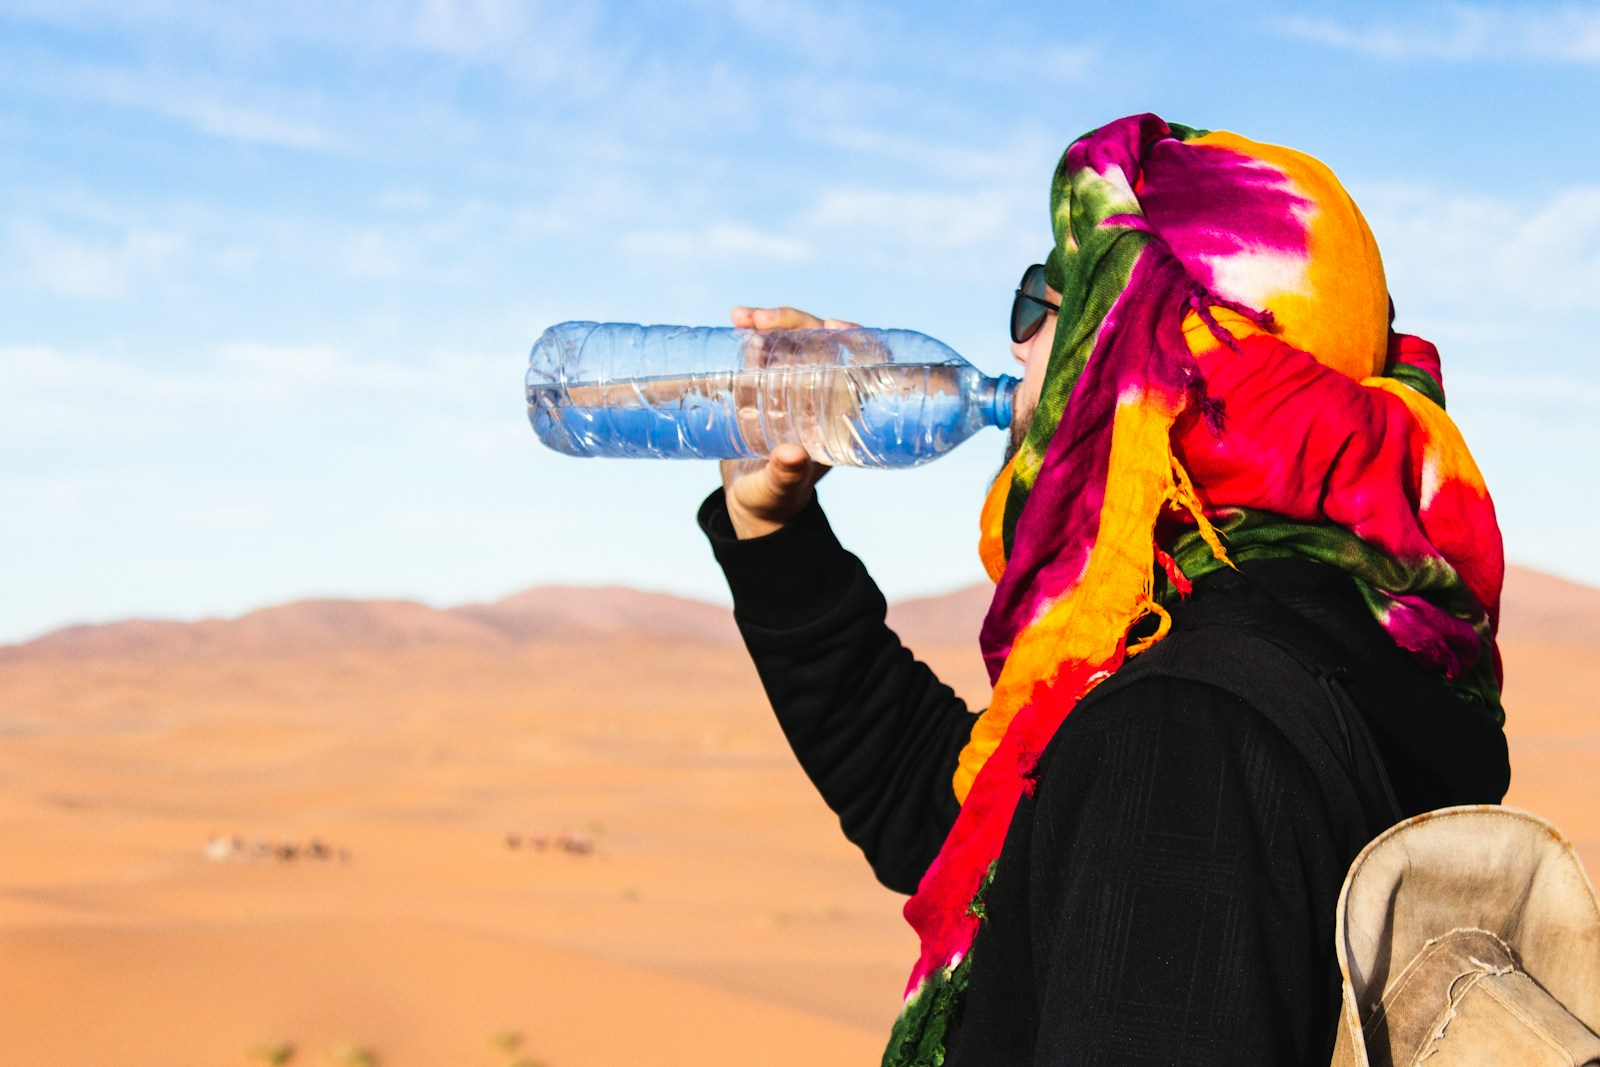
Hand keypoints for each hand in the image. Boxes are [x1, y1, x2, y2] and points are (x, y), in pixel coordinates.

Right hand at [719, 305, 856, 538]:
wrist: (750, 504)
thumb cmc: (775, 501)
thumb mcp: (780, 488)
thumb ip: (787, 475)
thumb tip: (793, 455)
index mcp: (839, 415)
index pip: (861, 365)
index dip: (855, 338)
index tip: (832, 325)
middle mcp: (822, 395)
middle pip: (821, 343)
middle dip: (796, 321)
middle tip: (762, 320)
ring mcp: (794, 387)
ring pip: (792, 341)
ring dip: (771, 323)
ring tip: (741, 317)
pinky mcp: (767, 386)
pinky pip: (767, 351)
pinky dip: (753, 333)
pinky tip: (736, 322)